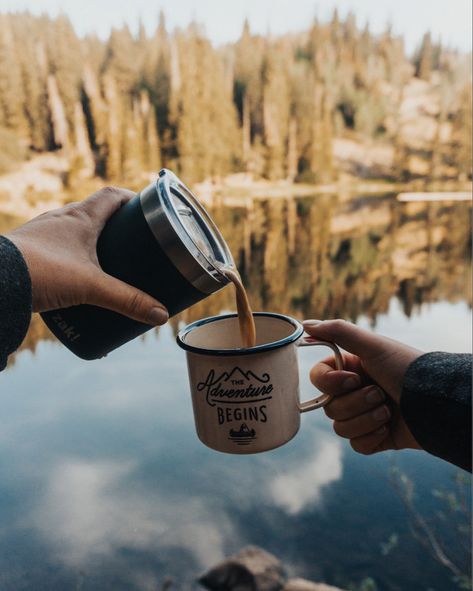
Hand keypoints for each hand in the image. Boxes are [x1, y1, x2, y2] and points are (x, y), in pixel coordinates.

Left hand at [6, 187, 167, 324]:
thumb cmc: (40, 272)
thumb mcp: (91, 288)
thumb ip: (127, 301)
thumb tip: (160, 315)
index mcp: (80, 218)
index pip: (112, 195)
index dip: (132, 199)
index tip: (147, 210)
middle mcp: (60, 219)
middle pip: (95, 212)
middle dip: (115, 225)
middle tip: (131, 243)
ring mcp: (42, 233)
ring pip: (74, 229)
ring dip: (92, 240)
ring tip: (106, 261)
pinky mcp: (29, 249)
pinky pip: (57, 245)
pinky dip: (71, 255)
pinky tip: (74, 274)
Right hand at [303, 319, 422, 454]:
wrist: (435, 404)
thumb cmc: (406, 369)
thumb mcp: (373, 345)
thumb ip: (338, 331)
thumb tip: (304, 324)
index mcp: (350, 369)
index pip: (319, 378)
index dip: (330, 382)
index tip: (352, 379)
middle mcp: (354, 392)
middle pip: (328, 406)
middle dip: (355, 402)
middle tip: (379, 393)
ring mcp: (364, 416)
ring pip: (340, 427)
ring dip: (366, 419)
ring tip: (388, 411)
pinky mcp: (374, 438)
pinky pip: (356, 444)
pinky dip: (372, 437)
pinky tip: (388, 428)